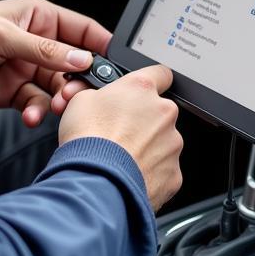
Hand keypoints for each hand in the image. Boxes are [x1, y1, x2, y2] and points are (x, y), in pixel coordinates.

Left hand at [0, 0, 111, 127]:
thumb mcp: (1, 36)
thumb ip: (43, 50)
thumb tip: (81, 58)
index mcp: (38, 18)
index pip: (82, 31)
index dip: (101, 47)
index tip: (116, 68)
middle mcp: (35, 44)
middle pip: (74, 65)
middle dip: (79, 82)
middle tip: (75, 95)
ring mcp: (23, 69)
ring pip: (56, 89)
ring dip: (57, 100)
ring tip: (51, 107)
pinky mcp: (10, 93)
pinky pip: (35, 105)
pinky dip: (36, 113)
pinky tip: (29, 115)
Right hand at [58, 65, 182, 211]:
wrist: (96, 181)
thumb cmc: (88, 140)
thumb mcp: (80, 100)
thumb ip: (100, 94)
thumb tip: (97, 98)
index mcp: (142, 89)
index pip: (160, 73)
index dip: (150, 81)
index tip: (142, 91)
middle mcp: (163, 113)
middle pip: (159, 111)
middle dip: (143, 119)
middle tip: (119, 131)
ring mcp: (172, 144)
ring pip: (163, 141)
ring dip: (147, 146)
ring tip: (121, 156)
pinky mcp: (174, 174)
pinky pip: (164, 168)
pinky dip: (150, 171)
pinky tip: (130, 173)